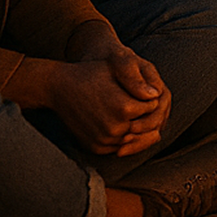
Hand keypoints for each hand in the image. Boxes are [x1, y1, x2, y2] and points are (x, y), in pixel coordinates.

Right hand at [49, 52, 169, 156]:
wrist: (59, 88)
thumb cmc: (90, 73)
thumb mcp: (116, 68)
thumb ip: (138, 81)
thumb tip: (157, 95)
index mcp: (124, 108)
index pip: (153, 107)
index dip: (150, 98)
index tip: (143, 92)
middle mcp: (115, 129)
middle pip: (146, 126)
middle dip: (146, 115)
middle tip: (141, 105)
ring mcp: (104, 141)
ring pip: (134, 138)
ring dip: (137, 129)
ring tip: (132, 114)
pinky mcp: (96, 148)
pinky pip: (119, 147)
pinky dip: (124, 139)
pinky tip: (122, 125)